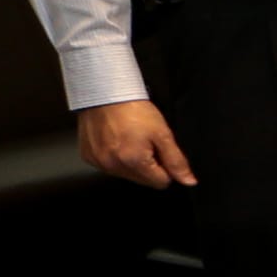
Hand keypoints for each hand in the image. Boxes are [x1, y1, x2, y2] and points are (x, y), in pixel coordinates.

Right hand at [73, 96, 193, 188]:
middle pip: (143, 180)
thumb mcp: (163, 133)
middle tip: (145, 142)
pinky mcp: (88, 157)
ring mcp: (98, 162)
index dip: (166, 168)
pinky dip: (115, 157)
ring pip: (126, 174)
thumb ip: (176, 161)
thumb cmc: (133, 109)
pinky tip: (117, 140)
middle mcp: (112, 165)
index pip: (160, 182)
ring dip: (132, 162)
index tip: (161, 152)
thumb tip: (188, 181)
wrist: (105, 93)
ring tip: (130, 139)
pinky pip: (108, 166)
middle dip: (149, 165)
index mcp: (133, 161)